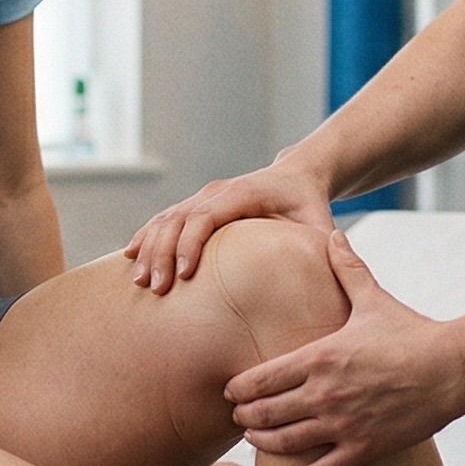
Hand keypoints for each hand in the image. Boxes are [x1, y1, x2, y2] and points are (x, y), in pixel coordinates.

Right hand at [125, 159, 333, 293]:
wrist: (296, 176)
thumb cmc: (308, 206)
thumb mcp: (320, 226)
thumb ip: (325, 250)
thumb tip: (334, 281)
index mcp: (242, 193)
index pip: (206, 216)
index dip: (191, 244)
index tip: (185, 276)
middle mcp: (216, 192)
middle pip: (177, 218)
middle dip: (162, 253)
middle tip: (156, 289)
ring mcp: (201, 197)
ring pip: (165, 219)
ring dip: (149, 248)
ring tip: (139, 281)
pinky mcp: (194, 206)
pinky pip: (163, 220)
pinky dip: (145, 237)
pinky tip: (130, 257)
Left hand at [225, 228, 464, 465]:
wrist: (453, 367)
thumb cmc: (411, 331)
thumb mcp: (373, 297)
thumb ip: (346, 268)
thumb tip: (333, 233)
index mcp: (320, 356)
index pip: (261, 378)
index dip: (239, 388)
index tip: (229, 391)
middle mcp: (325, 393)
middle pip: (266, 412)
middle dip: (246, 417)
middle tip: (236, 418)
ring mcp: (344, 424)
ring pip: (287, 443)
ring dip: (264, 443)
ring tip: (254, 440)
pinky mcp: (365, 448)